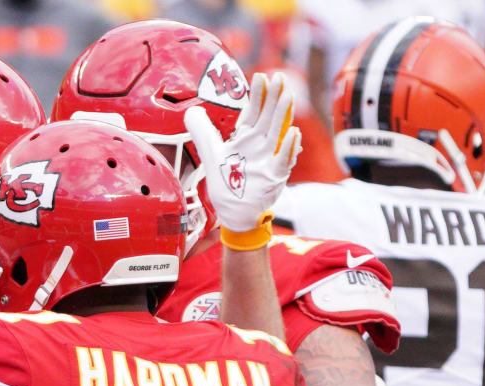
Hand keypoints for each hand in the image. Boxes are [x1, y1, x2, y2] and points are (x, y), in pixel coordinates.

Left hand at [183, 72, 300, 236]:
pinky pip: (282, 160)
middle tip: (279, 77)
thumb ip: (202, 132)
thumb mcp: (211, 154)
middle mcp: (259, 145)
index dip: (257, 95)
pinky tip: (293, 133)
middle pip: (268, 118)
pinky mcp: (274, 176)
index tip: (261, 75)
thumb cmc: (227, 182)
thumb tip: (191, 110)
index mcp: (245, 138)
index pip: (253, 112)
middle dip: (274, 98)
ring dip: (283, 115)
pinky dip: (287, 147)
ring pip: (277, 133)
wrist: (234, 211)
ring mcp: (268, 159)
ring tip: (287, 96)